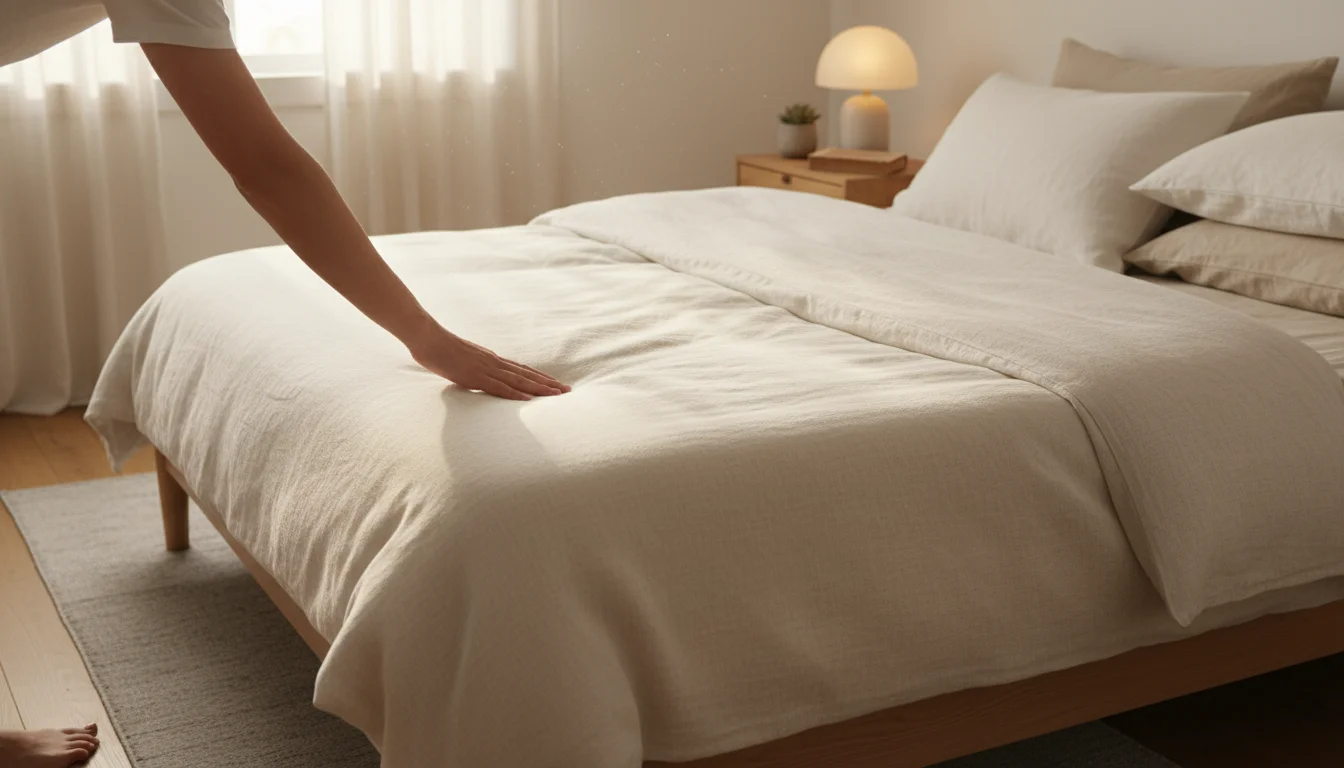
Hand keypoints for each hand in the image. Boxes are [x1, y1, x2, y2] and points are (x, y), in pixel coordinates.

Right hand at [408, 324, 570, 400]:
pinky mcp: (474, 376)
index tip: (555, 384)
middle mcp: (493, 362)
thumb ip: (473, 367)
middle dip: (547, 383)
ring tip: (557, 395)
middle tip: (567, 390)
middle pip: (526, 374)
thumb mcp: (461, 359)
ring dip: (538, 388)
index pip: (520, 369)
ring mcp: (484, 368)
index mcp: (490, 359)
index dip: (539, 377)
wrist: (426, 337)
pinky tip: (528, 399)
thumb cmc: (439, 348)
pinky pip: (497, 387)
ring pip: (518, 381)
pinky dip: (514, 394)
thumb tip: (478, 376)